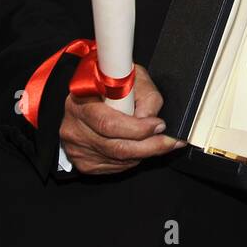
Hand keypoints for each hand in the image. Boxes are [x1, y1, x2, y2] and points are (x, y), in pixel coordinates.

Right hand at [59, 64, 184, 173]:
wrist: (90, 97)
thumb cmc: (111, 85)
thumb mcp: (131, 78)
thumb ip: (145, 96)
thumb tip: (152, 120)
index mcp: (81, 102)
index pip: (109, 123)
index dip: (138, 128)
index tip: (159, 125)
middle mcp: (74, 128)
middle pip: (116, 147)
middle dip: (150, 146)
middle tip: (171, 142)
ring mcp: (77, 149)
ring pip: (119, 160)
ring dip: (144, 153)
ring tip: (158, 142)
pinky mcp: (83, 163)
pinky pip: (115, 167)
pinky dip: (132, 159)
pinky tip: (138, 146)